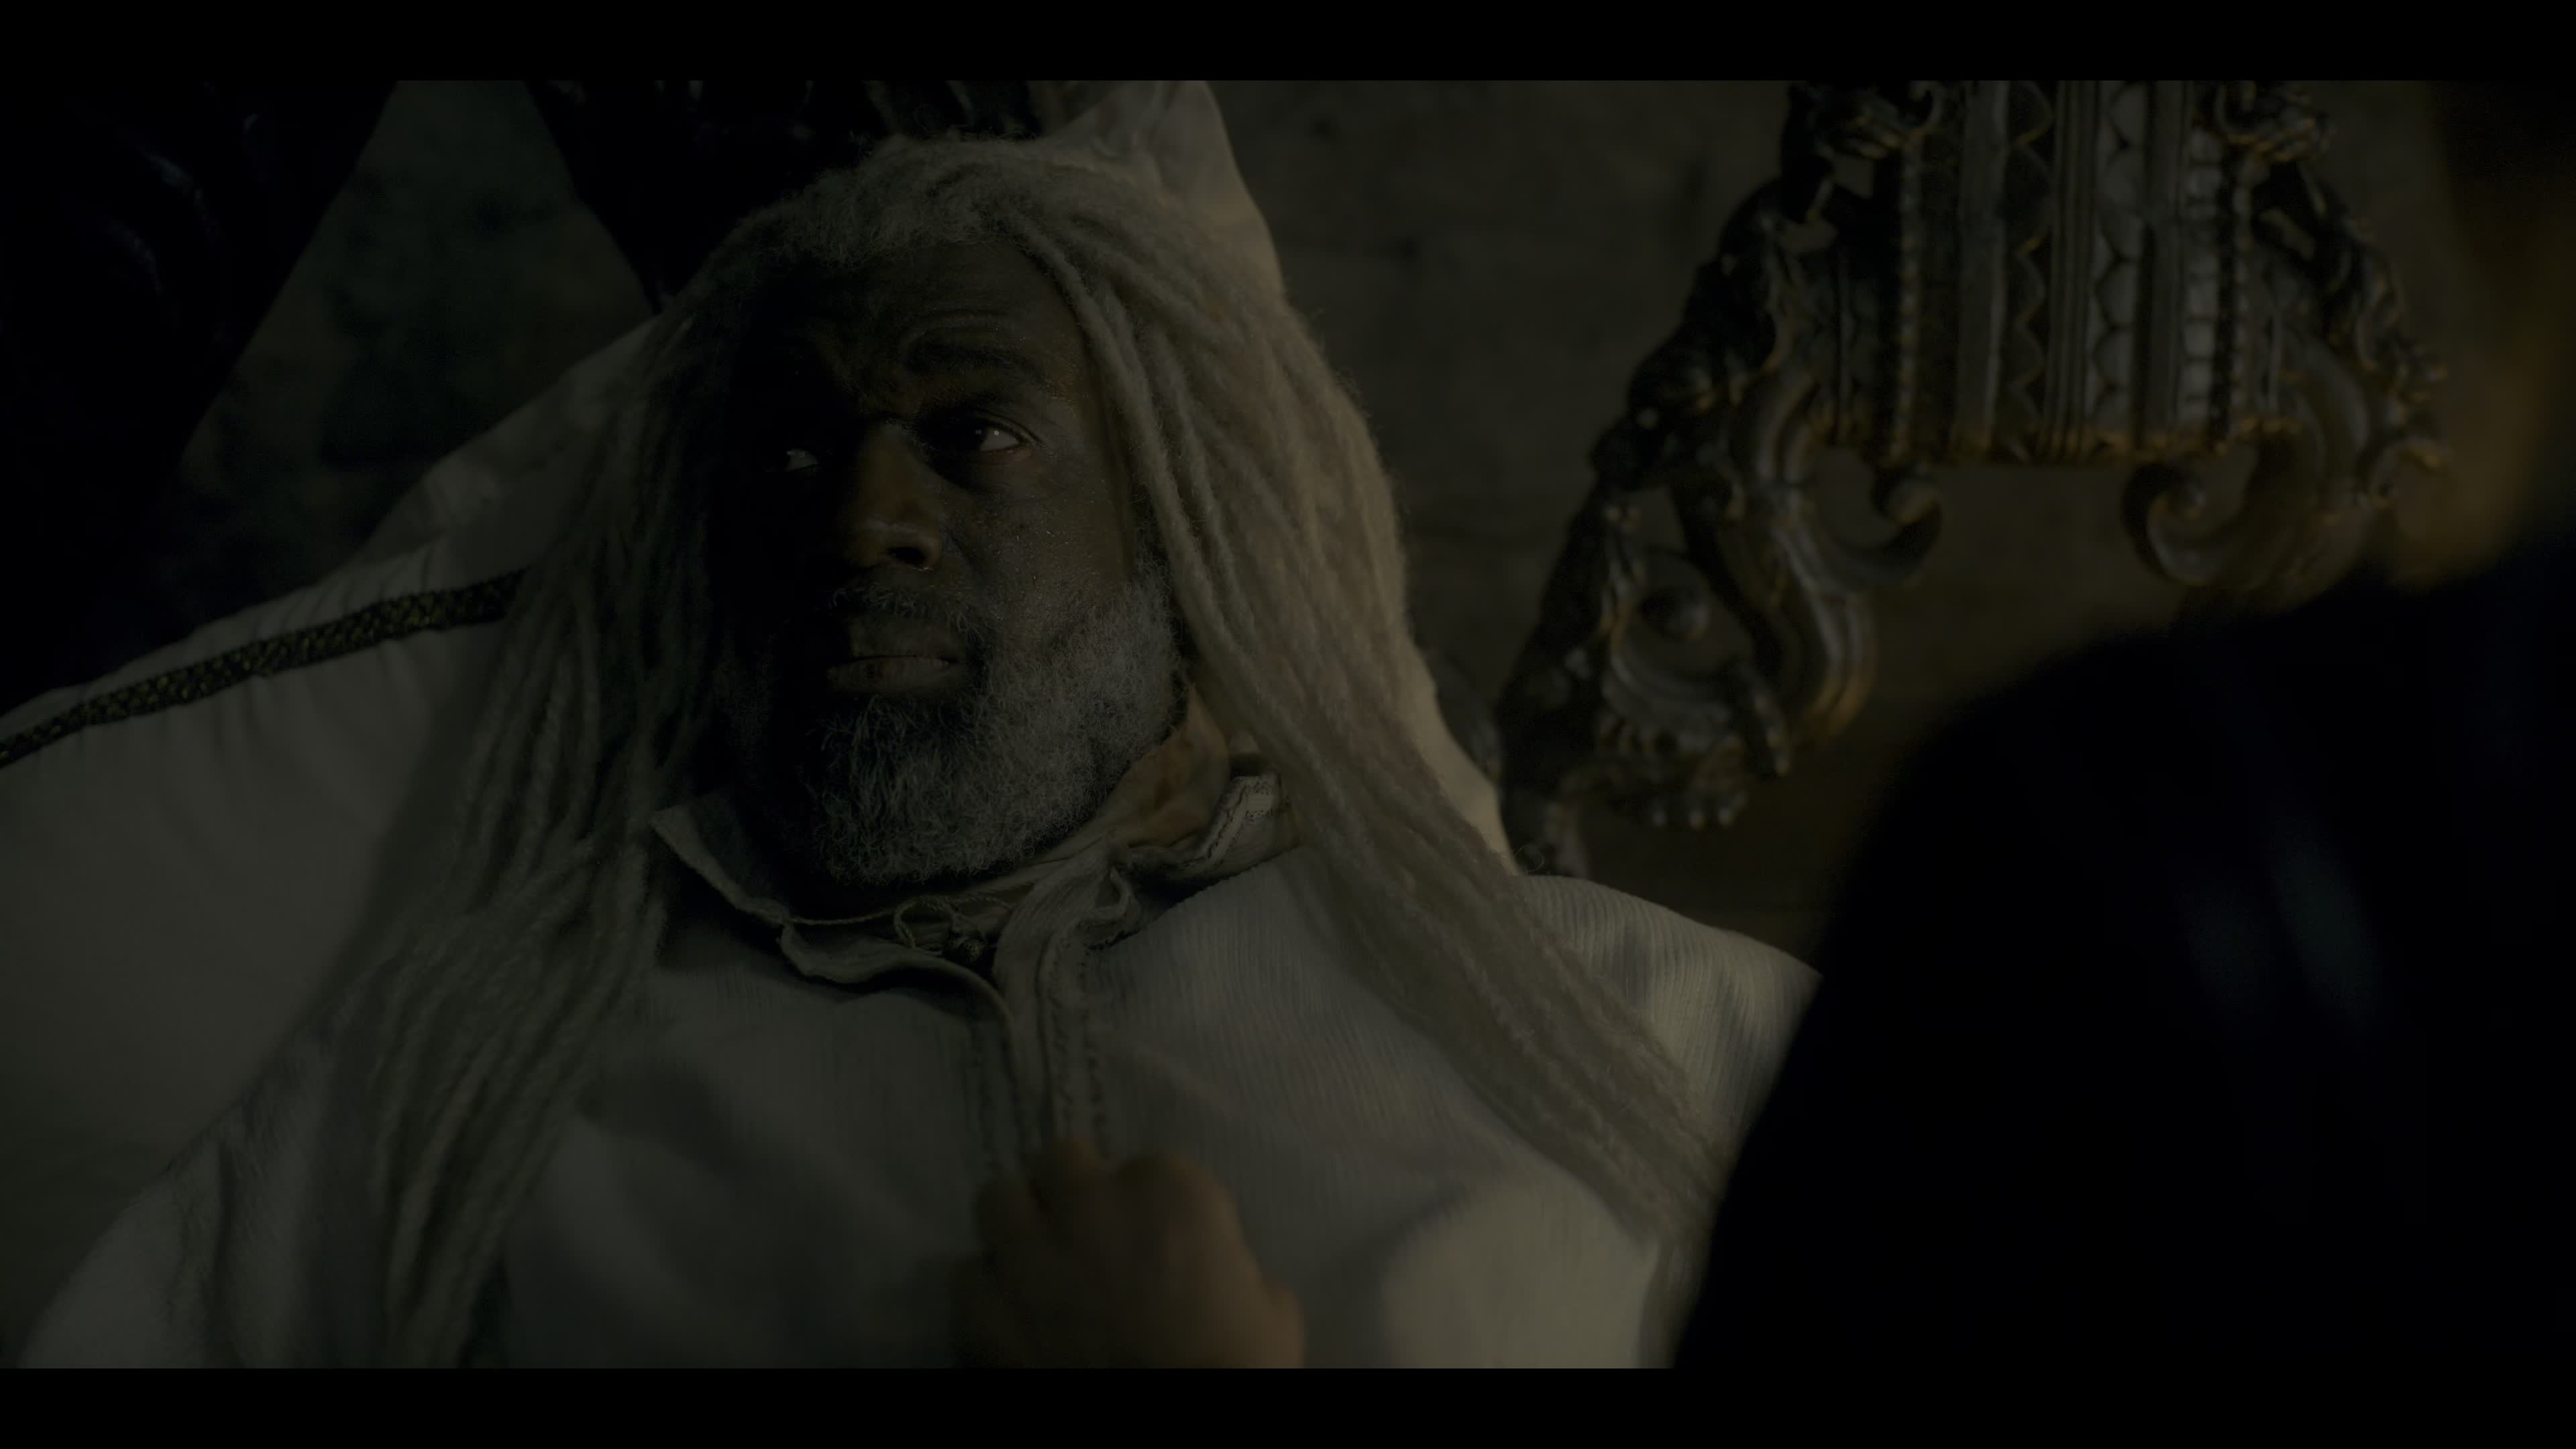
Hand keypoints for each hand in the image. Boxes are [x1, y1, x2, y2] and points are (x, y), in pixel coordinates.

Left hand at [955, 1139, 1304, 1368]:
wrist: (1180, 1430)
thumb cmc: (1240, 1365)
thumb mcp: (1268, 1301)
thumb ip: (1228, 1261)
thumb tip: (1209, 1267)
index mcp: (1168, 1190)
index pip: (1144, 1167)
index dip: (1144, 1208)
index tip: (1152, 1241)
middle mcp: (1089, 1205)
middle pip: (1060, 1161)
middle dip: (1072, 1195)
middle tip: (1087, 1237)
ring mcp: (1028, 1255)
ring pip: (997, 1199)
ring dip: (1018, 1226)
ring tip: (1034, 1261)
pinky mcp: (984, 1311)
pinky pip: (967, 1276)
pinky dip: (988, 1293)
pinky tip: (1012, 1318)